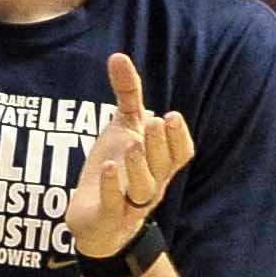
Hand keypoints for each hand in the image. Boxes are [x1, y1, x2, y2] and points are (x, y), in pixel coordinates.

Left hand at [65, 53, 194, 258]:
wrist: (94, 220)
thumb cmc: (117, 169)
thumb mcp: (122, 128)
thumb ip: (126, 95)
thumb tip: (118, 55)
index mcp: (161, 163)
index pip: (181, 153)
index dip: (179, 137)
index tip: (171, 116)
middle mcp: (152, 183)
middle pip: (163, 167)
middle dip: (159, 145)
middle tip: (152, 122)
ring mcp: (131, 203)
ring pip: (143, 187)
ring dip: (138, 165)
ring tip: (131, 143)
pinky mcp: (108, 217)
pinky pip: (115, 204)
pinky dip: (112, 187)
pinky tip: (107, 168)